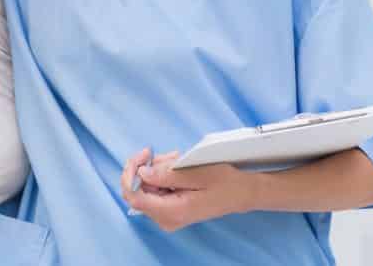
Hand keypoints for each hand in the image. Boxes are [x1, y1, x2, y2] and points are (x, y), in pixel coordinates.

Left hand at [121, 153, 258, 231]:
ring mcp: (167, 215)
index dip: (131, 173)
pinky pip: (157, 189)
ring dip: (159, 168)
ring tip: (178, 158)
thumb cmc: (223, 183)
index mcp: (171, 212)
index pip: (134, 196)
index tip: (144, 155)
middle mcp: (165, 218)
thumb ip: (166, 175)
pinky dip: (164, 174)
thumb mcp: (196, 174)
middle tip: (170, 154)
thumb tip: (141, 172)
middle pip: (139, 189)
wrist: (241, 193)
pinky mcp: (170, 209)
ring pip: (148, 186)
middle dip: (150, 167)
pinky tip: (178, 166)